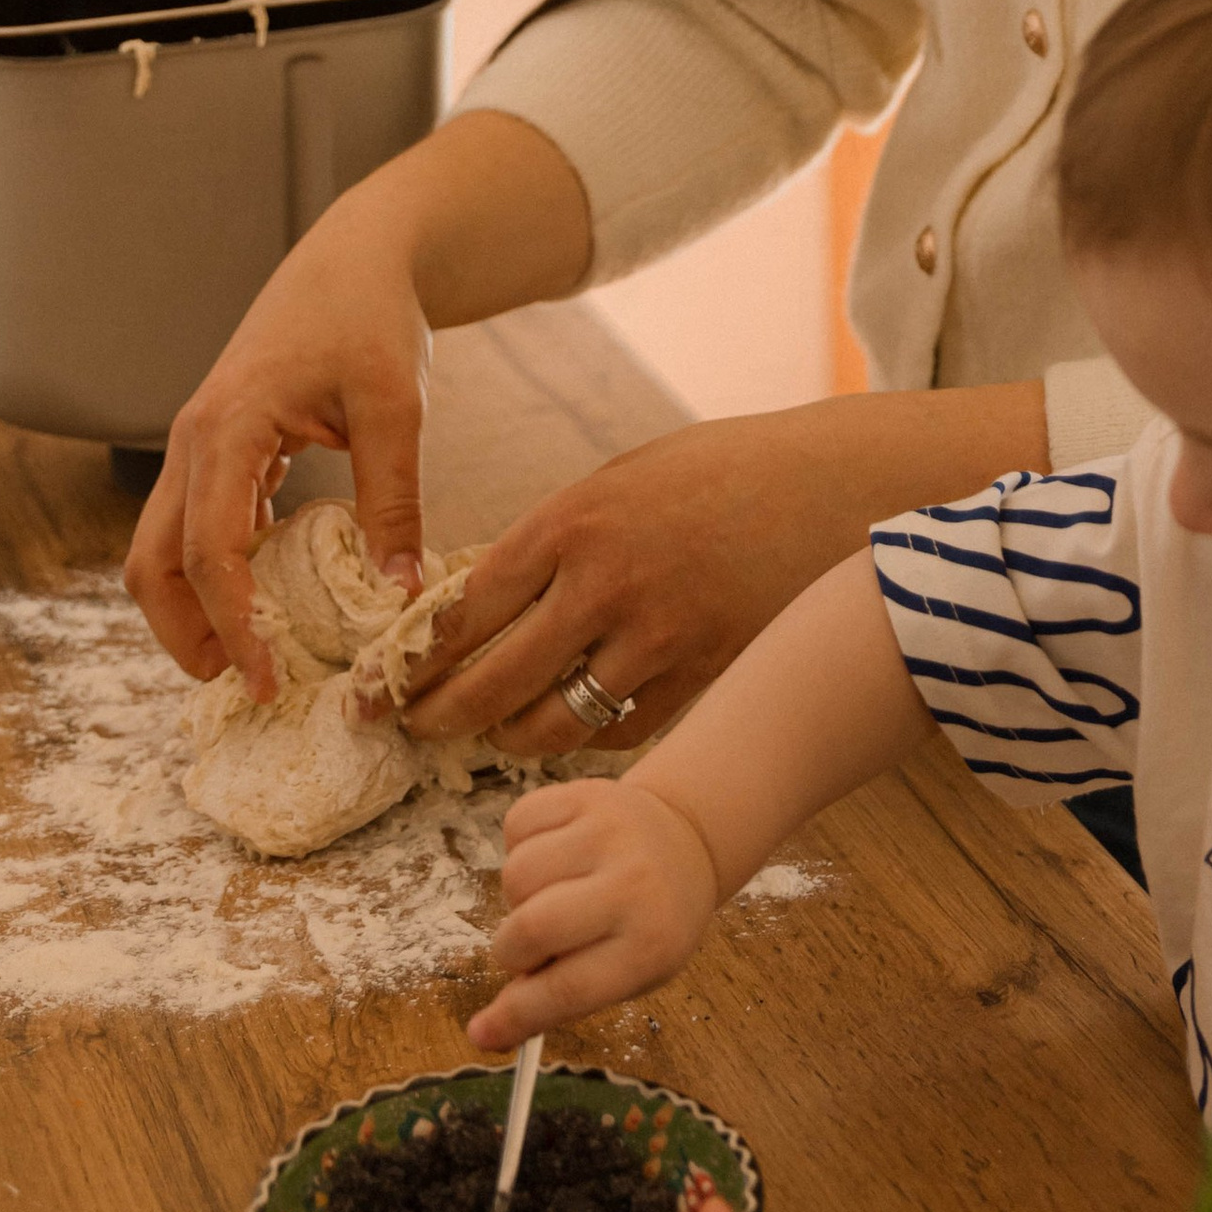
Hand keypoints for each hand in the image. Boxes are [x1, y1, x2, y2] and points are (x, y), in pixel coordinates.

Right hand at [126, 206, 431, 701]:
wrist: (354, 258)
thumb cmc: (371, 318)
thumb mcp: (395, 406)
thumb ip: (394, 500)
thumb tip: (400, 595)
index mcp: (228, 427)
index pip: (207, 549)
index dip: (229, 624)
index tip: (264, 679)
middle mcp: (195, 440)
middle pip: (151, 562)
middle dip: (182, 633)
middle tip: (245, 683)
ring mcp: (201, 445)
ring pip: (164, 548)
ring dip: (195, 608)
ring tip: (255, 656)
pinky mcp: (222, 450)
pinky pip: (200, 525)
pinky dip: (220, 573)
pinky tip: (270, 602)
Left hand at [395, 379, 1046, 759]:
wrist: (832, 487)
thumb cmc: (722, 471)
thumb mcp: (625, 478)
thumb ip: (559, 536)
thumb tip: (487, 593)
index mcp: (573, 521)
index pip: (463, 608)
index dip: (413, 656)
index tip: (380, 681)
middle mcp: (604, 584)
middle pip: (492, 680)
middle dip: (440, 715)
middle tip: (413, 728)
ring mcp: (656, 637)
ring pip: (554, 723)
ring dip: (510, 739)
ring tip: (489, 737)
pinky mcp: (702, 675)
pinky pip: (623, 731)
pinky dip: (588, 740)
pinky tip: (571, 732)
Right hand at [468, 777, 720, 1049]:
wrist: (685, 841)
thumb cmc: (651, 920)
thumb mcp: (630, 971)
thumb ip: (562, 999)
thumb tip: (484, 1032)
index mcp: (651, 943)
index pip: (568, 990)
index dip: (517, 1016)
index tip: (482, 1033)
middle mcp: (633, 884)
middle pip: (531, 929)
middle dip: (511, 951)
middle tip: (527, 951)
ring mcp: (609, 831)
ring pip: (515, 875)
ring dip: (518, 898)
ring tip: (552, 896)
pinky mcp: (586, 792)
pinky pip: (515, 825)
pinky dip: (518, 847)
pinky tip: (552, 856)